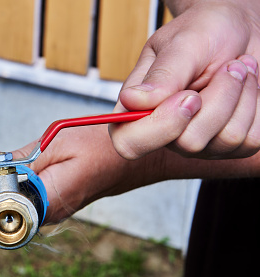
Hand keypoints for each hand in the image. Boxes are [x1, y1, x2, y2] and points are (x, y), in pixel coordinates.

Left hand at [0, 125, 164, 223]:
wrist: (132, 157)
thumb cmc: (100, 146)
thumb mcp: (56, 143)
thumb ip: (22, 160)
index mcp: (51, 200)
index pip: (5, 213)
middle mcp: (52, 213)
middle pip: (7, 210)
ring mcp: (54, 212)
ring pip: (16, 204)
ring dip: (6, 184)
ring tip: (8, 164)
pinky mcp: (56, 205)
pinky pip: (28, 199)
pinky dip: (19, 183)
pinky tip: (23, 167)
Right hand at [110, 2, 259, 159]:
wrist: (241, 30)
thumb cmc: (205, 32)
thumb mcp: (181, 44)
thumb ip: (161, 75)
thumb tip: (132, 100)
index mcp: (138, 110)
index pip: (129, 144)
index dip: (158, 128)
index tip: (189, 96)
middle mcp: (166, 133)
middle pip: (189, 142)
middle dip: (217, 99)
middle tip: (226, 67)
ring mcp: (200, 142)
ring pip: (226, 140)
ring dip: (240, 96)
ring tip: (236, 69)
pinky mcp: (231, 145)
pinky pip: (249, 139)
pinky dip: (255, 105)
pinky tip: (246, 86)